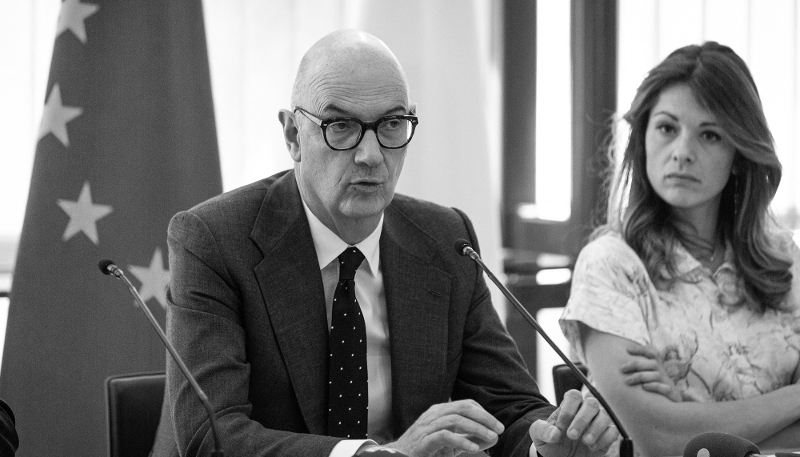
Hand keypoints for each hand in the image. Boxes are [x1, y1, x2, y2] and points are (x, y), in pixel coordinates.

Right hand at [383, 399, 503, 456]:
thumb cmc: (426, 450)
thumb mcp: (451, 444)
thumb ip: (470, 439)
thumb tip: (493, 438)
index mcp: (440, 412)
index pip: (466, 404)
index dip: (483, 412)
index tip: (497, 426)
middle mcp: (434, 415)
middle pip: (462, 408)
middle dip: (484, 417)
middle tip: (499, 429)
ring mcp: (427, 427)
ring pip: (455, 419)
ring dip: (476, 428)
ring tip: (491, 437)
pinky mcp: (423, 442)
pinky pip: (444, 436)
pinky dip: (461, 441)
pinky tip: (473, 448)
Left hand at [529, 390, 617, 456]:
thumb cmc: (551, 444)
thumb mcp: (539, 437)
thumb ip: (542, 430)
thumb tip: (554, 433)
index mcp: (568, 407)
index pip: (573, 396)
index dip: (568, 410)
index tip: (560, 427)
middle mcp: (585, 412)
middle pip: (591, 403)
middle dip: (582, 420)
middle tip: (571, 436)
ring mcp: (597, 423)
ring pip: (605, 415)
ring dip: (596, 428)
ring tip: (585, 442)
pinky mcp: (606, 436)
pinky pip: (613, 431)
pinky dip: (605, 438)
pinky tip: (593, 447)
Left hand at [620, 344, 680, 401]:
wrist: (672, 407)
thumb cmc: (656, 391)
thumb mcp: (649, 378)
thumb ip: (639, 369)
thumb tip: (622, 361)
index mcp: (658, 368)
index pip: (653, 354)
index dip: (642, 350)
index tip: (627, 349)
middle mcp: (664, 374)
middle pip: (653, 363)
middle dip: (636, 364)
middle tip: (621, 369)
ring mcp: (668, 384)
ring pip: (657, 375)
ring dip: (641, 376)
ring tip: (627, 380)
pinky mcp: (672, 394)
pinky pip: (665, 388)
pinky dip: (654, 386)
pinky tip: (644, 387)